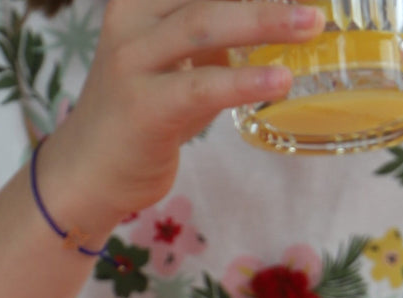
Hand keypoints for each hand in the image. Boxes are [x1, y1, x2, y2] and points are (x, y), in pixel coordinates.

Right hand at [38, 0, 324, 227]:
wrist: (85, 176)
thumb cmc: (136, 119)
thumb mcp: (172, 66)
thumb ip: (212, 43)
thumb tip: (276, 22)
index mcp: (139, 2)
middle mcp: (130, 21)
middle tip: (316, 4)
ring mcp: (132, 64)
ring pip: (205, 24)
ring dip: (264, 20)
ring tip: (309, 25)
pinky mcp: (144, 108)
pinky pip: (202, 86)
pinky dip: (245, 81)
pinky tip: (280, 81)